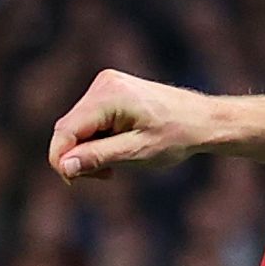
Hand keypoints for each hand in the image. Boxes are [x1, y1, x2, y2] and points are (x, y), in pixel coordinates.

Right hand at [51, 68, 215, 182]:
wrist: (203, 120)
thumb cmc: (176, 136)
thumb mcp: (137, 152)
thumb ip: (98, 157)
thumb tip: (64, 166)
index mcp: (109, 96)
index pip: (66, 130)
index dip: (61, 159)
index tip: (74, 181)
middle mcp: (103, 84)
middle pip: (69, 128)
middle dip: (79, 156)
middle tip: (106, 175)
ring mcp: (106, 85)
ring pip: (78, 126)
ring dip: (90, 149)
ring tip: (117, 163)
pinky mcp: (110, 91)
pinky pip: (90, 120)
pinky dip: (98, 139)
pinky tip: (119, 147)